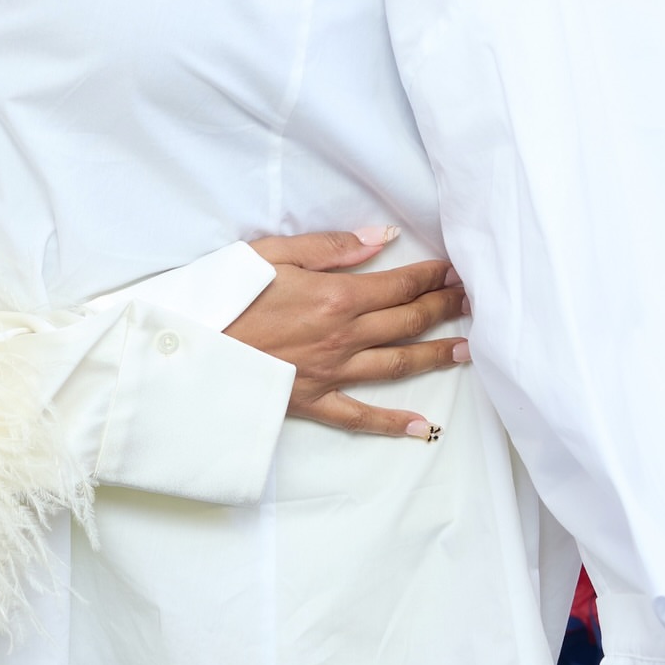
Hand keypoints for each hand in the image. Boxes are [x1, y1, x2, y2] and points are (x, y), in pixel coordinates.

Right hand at [227, 229, 468, 438]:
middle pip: (406, 322)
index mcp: (335, 296)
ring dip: (434, 356)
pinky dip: (393, 423)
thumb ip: (330, 246)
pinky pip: (360, 415)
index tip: (454, 270)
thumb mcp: (270, 253)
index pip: (397, 285)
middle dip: (443, 308)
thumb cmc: (226, 294)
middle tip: (472, 302)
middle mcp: (343, 336)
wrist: (192, 348)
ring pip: (396, 365)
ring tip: (465, 349)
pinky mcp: (314, 401)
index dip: (430, 277)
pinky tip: (422, 426)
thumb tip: (380, 237)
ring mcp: (332, 372)